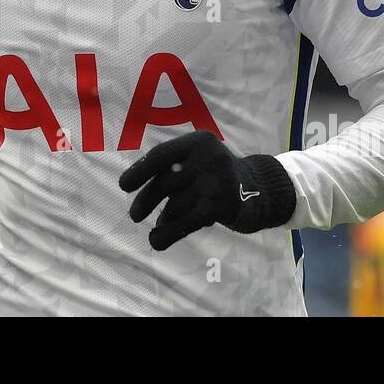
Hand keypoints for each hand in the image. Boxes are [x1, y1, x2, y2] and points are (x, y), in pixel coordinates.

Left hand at [119, 130, 295, 250]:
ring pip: (175, 205)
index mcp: (199, 141)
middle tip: (134, 215)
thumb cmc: (216, 176)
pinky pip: (185, 223)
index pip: (161, 155)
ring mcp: (217, 182)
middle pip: (165, 182)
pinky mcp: (221, 206)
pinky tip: (156, 241)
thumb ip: (172, 172)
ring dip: (164, 218)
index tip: (123, 186)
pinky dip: (167, 234)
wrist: (260, 191)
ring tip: (159, 225)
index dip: (140, 171)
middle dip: (146, 199)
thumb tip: (138, 199)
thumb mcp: (198, 161)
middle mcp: (209, 157)